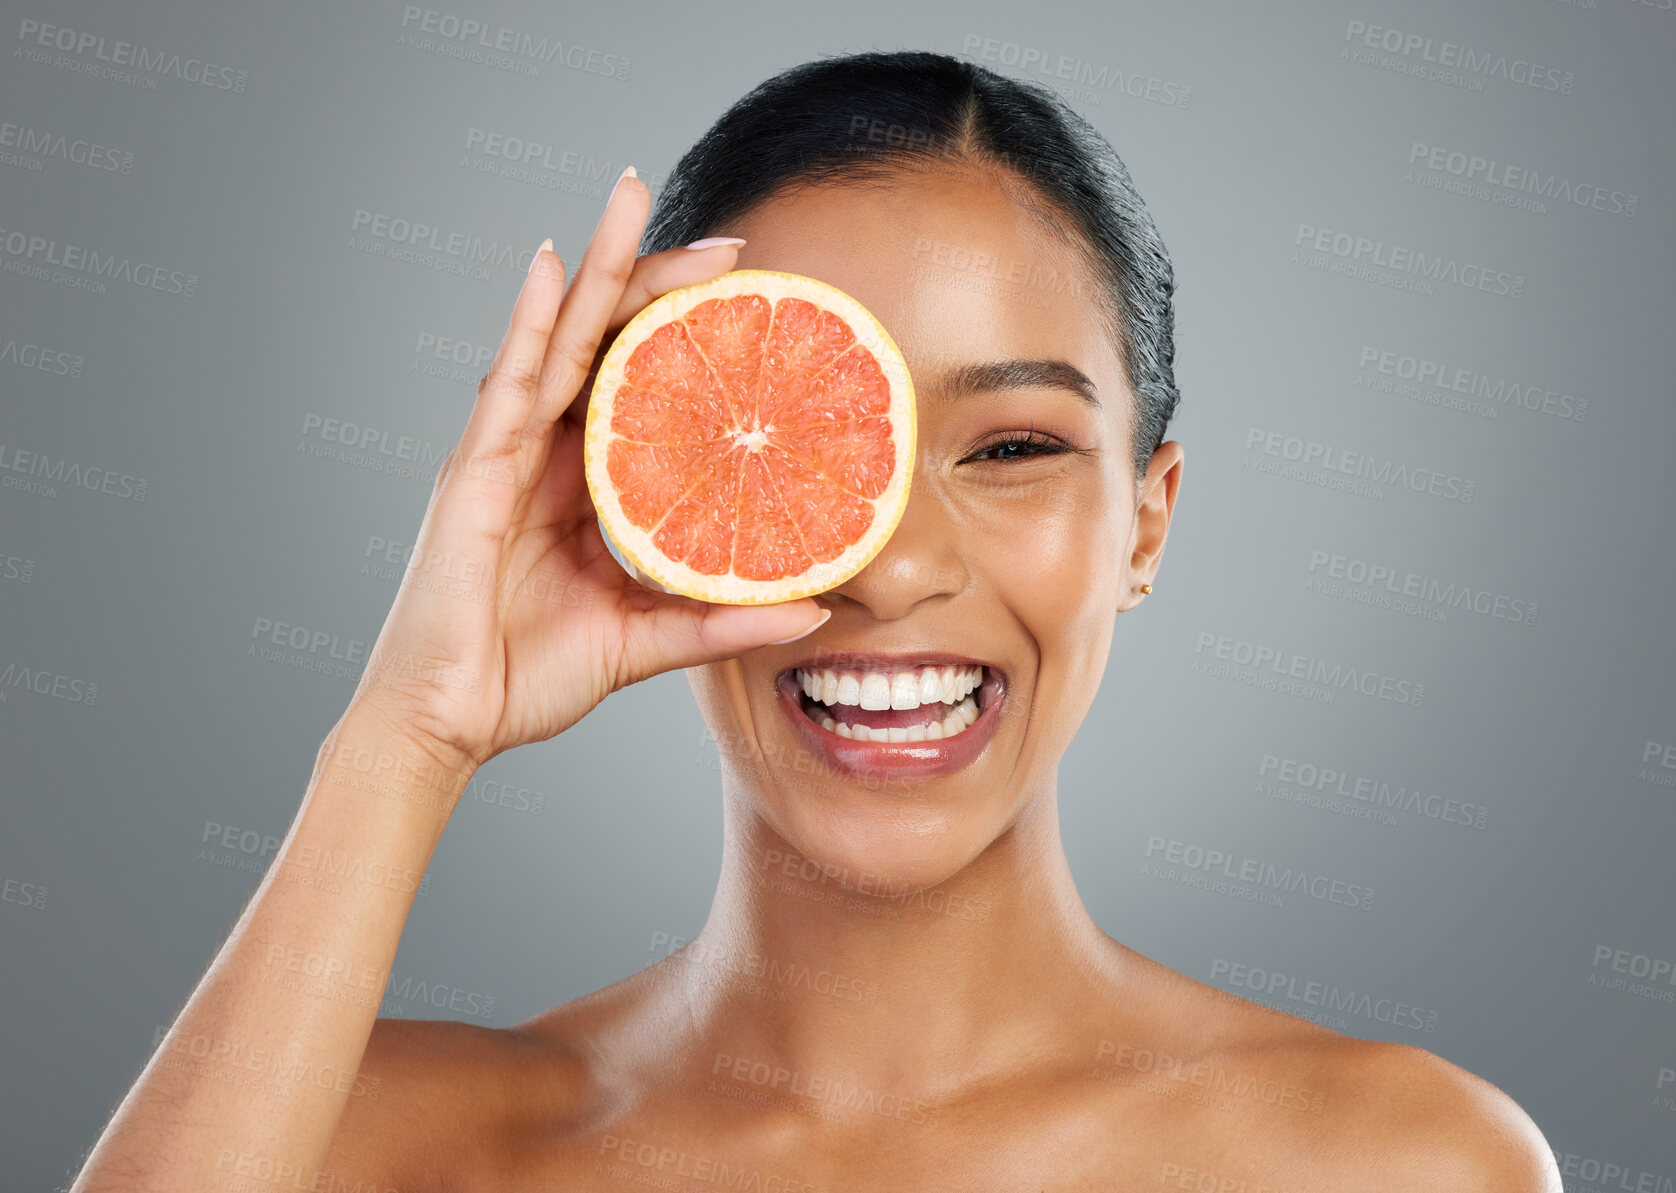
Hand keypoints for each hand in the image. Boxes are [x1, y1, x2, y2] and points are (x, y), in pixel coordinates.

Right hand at [346, 169, 827, 768]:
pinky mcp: (473, 472)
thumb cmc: (527, 679)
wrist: (447, 726)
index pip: (642, 388)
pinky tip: (556, 265)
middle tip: (731, 242)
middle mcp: (545, 455)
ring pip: (560, 339)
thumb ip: (719, 620)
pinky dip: (531, 321)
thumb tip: (814, 608)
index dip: (693, 341)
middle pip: (607, 345)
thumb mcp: (644, 642)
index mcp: (583, 486)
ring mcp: (504, 454)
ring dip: (599, 267)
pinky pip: (508, 382)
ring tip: (633, 196)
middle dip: (658, 281)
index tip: (758, 307)